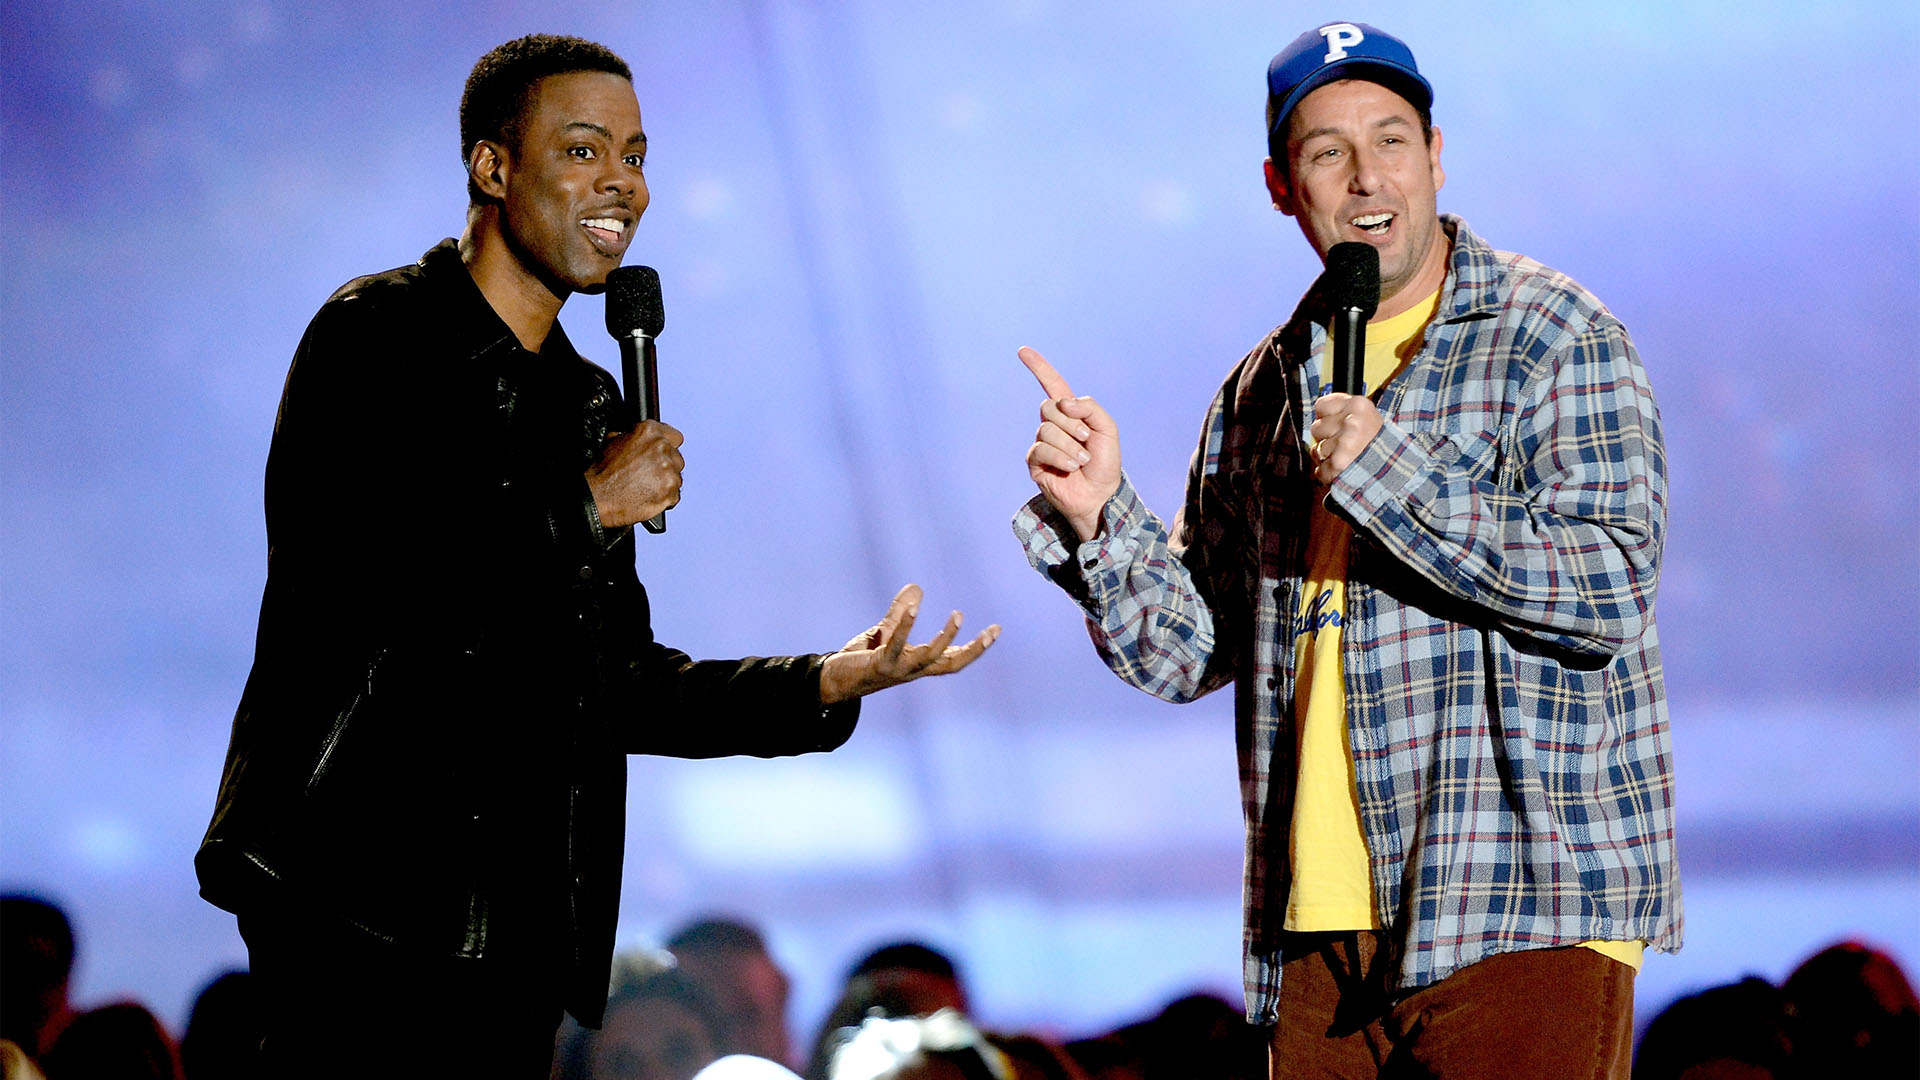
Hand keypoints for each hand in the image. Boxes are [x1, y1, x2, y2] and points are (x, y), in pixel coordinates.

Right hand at [585, 420, 683, 526]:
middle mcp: (661, 448)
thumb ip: (635, 436)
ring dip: (665, 483)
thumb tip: (644, 439)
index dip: (668, 447)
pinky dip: (665, 498)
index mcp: (649, 432)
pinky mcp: (670, 491)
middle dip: (666, 466)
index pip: (675, 437)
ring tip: (646, 487)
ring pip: (677, 477)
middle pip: (677, 458)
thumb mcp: (613, 441)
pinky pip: (675, 495)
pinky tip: (649, 497)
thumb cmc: (603, 472)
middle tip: (649, 475)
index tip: (663, 455)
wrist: (597, 497)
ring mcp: (667, 470)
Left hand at [818, 584, 1000, 703]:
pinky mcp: (880, 665)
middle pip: (952, 664)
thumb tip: (916, 588)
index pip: (954, 657)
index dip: (976, 646)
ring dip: (946, 637)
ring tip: (958, 614)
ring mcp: (898, 670)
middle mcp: (914, 671)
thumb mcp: (884, 633)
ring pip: (930, 657)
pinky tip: (913, 609)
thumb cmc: (861, 659)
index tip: (996, 629)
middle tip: (993, 631)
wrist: (832, 682)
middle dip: (975, 650)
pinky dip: (905, 627)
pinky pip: (896, 645)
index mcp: (919, 665)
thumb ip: (900, 614)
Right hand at [1019, 346, 1121, 540]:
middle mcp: (1053, 425)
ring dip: (1070, 445)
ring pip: (1047, 429)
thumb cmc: (1105, 463)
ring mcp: (1042, 443)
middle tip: (1086, 441)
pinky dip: (1061, 457)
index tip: (1023, 351)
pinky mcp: (1035, 462)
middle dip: (1072, 424)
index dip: (1039, 368)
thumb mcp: (1107, 429)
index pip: (1052, 385)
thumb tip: (1062, 403)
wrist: (1100, 494)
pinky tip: (1072, 467)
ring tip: (1082, 460)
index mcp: (1071, 413)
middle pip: (1049, 408)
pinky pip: (1042, 449)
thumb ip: (1089, 408)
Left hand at [1307, 393, 1382, 483]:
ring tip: (1347, 457)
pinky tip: (1343, 470)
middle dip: (1326, 438)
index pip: (1321, 406)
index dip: (1326, 418)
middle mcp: (1352, 422)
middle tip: (1346, 444)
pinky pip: (1320, 469)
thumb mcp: (1367, 416)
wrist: (1397, 469)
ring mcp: (1345, 444)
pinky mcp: (1338, 464)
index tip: (1337, 425)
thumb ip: (1344, 412)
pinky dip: (1328, 474)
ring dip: (1327, 458)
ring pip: (1317, 450)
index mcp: (1358, 405)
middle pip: (1316, 428)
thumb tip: (1319, 415)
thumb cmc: (1380, 444)